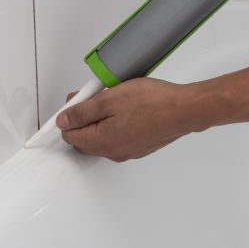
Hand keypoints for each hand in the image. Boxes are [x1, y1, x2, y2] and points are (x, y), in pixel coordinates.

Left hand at [57, 78, 193, 161]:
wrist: (184, 110)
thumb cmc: (153, 103)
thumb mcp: (109, 100)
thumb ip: (82, 112)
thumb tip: (64, 120)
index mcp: (102, 142)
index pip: (69, 135)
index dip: (68, 115)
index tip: (76, 100)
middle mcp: (114, 152)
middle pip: (85, 138)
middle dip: (84, 117)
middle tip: (94, 96)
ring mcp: (129, 150)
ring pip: (103, 136)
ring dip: (102, 119)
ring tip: (113, 98)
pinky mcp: (141, 146)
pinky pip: (120, 136)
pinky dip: (117, 123)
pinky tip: (127, 107)